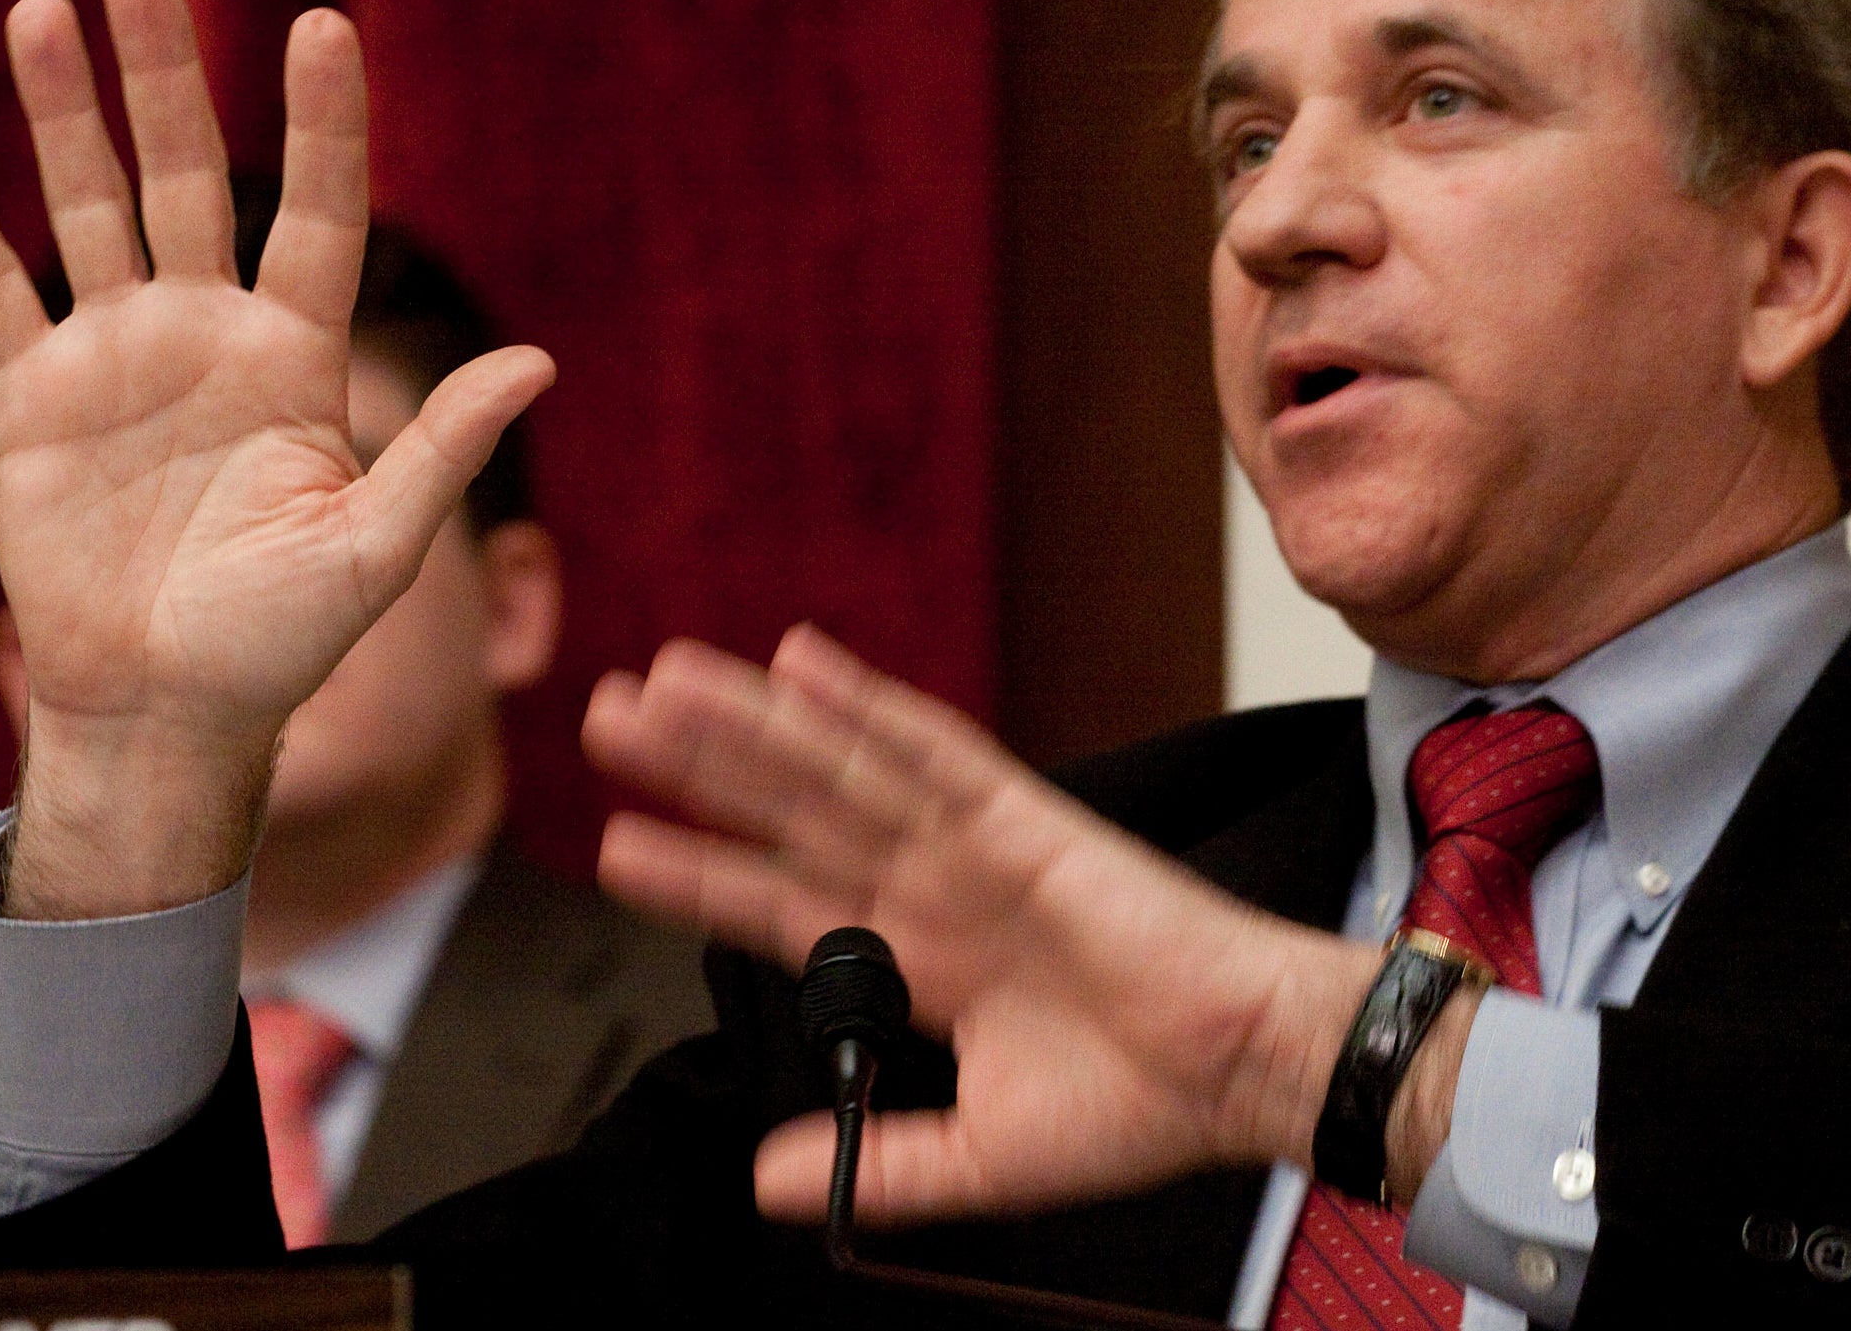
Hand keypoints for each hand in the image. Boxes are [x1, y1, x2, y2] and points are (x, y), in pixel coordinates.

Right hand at [0, 0, 552, 918]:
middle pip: (192, 177)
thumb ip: (444, 447)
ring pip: (92, 209)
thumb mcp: (377, 544)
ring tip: (40, 11)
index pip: (322, 212)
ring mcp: (121, 357)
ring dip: (63, 116)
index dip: (325, 122)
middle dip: (166, 78)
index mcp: (301, 356)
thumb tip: (543, 363)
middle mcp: (212, 333)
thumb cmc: (285, 639)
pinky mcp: (34, 399)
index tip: (323, 24)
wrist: (169, 707)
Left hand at [586, 625, 1383, 1225]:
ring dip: (751, 723)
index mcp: (925, 957)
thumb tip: (764, 1183)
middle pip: (789, 811)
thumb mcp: (977, 1157)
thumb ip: (870, 1162)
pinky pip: (929, 748)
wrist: (1240, 1070)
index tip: (617, 845)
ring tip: (662, 683)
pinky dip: (864, 706)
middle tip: (609, 719)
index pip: (783, 904)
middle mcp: (935, 886)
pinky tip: (799, 667)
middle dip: (700, 767)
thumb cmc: (1140, 1105)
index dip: (700, 873)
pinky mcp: (1024, 818)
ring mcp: (973, 844)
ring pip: (838, 767)